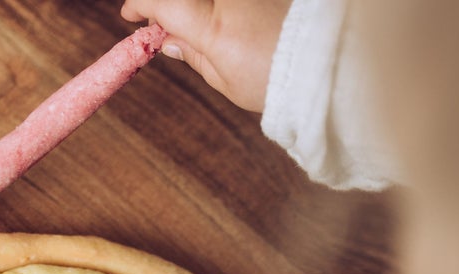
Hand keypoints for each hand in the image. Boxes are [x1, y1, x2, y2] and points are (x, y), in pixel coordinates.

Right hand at [121, 0, 291, 111]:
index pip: (160, 3)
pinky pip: (225, 1)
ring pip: (207, 2)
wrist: (327, 63)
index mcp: (213, 26)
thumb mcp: (228, 81)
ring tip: (201, 32)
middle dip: (168, 7)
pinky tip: (226, 23)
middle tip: (164, 25)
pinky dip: (217, 9)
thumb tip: (168, 40)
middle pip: (183, 0)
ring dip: (197, 12)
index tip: (131, 16)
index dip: (139, 7)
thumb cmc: (278, 80)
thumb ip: (194, 55)